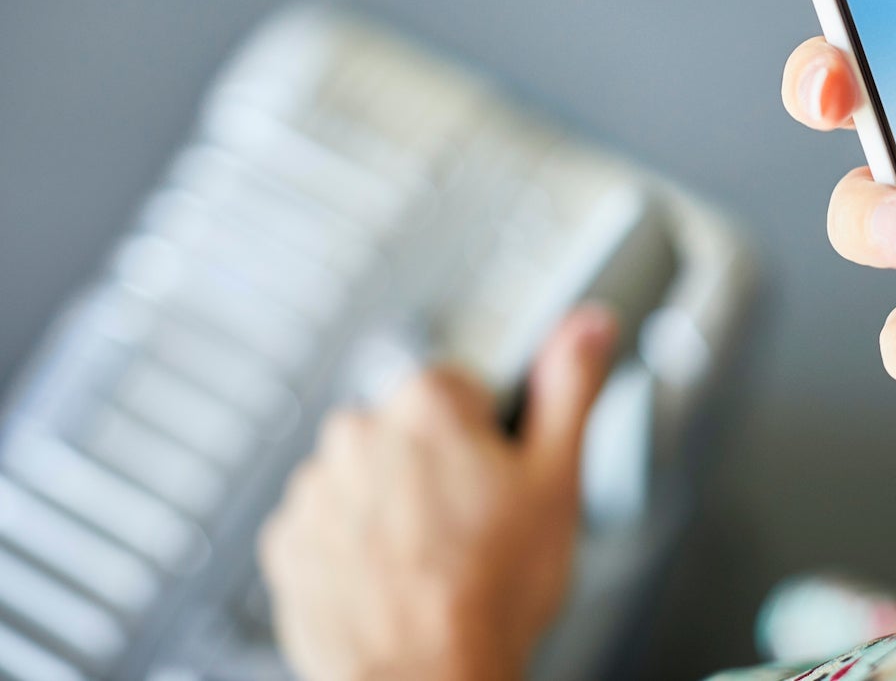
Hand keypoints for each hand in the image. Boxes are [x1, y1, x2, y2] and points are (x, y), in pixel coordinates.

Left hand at [259, 306, 616, 680]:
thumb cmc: (490, 593)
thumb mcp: (558, 479)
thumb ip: (570, 387)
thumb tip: (586, 325)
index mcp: (427, 403)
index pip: (464, 388)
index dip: (491, 438)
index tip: (499, 480)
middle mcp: (359, 433)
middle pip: (412, 433)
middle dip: (440, 471)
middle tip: (474, 529)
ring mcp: (317, 490)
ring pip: (369, 480)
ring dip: (394, 509)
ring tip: (434, 563)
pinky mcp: (287, 545)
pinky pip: (328, 527)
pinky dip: (355, 548)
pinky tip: (394, 580)